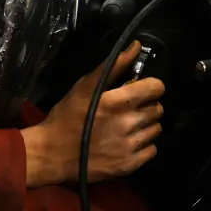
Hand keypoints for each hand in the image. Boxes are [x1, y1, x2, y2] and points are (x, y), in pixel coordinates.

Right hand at [21, 41, 164, 187]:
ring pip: (156, 130)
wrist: (52, 154)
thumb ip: (114, 65)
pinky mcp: (130, 165)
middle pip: (158, 109)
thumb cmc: (67, 116)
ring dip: (146, 126)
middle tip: (130, 109)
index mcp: (119, 101)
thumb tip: (137, 46)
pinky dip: (143, 146)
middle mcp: (129, 123)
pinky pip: (152, 150)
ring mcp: (130, 146)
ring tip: (128, 127)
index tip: (140, 90)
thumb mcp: (85, 86)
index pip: (156, 88)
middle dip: (146, 106)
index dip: (150, 87)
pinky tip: (127, 142)